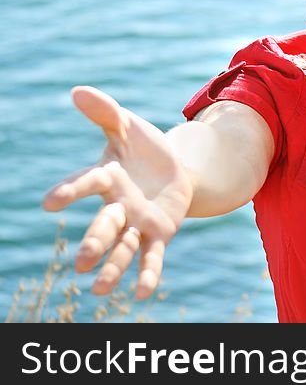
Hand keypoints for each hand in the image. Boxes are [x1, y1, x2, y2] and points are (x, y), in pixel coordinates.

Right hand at [43, 86, 192, 299]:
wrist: (175, 168)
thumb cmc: (143, 147)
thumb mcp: (129, 126)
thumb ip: (106, 113)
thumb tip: (78, 91)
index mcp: (108, 176)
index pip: (87, 183)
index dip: (70, 191)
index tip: (50, 202)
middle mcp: (118, 205)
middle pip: (105, 224)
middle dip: (95, 242)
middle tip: (83, 262)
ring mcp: (137, 222)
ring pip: (124, 247)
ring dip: (113, 266)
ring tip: (101, 289)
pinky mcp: (158, 233)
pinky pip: (152, 256)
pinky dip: (147, 274)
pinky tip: (141, 293)